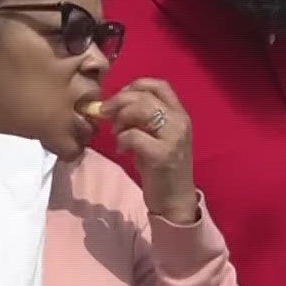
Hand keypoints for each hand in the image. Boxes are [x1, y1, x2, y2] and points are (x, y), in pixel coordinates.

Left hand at [104, 78, 197, 223]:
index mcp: (179, 114)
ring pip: (140, 110)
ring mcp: (173, 137)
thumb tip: (113, 106)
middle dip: (118, 102)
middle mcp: (180, 121)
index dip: (134, 86)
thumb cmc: (161, 169)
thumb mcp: (155, 138)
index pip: (159, 85)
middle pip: (144, 96)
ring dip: (120, 119)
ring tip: (116, 133)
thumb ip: (141, 120)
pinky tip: (122, 151)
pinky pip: (133, 135)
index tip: (118, 99)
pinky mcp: (162, 154)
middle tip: (105, 115)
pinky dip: (121, 140)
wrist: (175, 200)